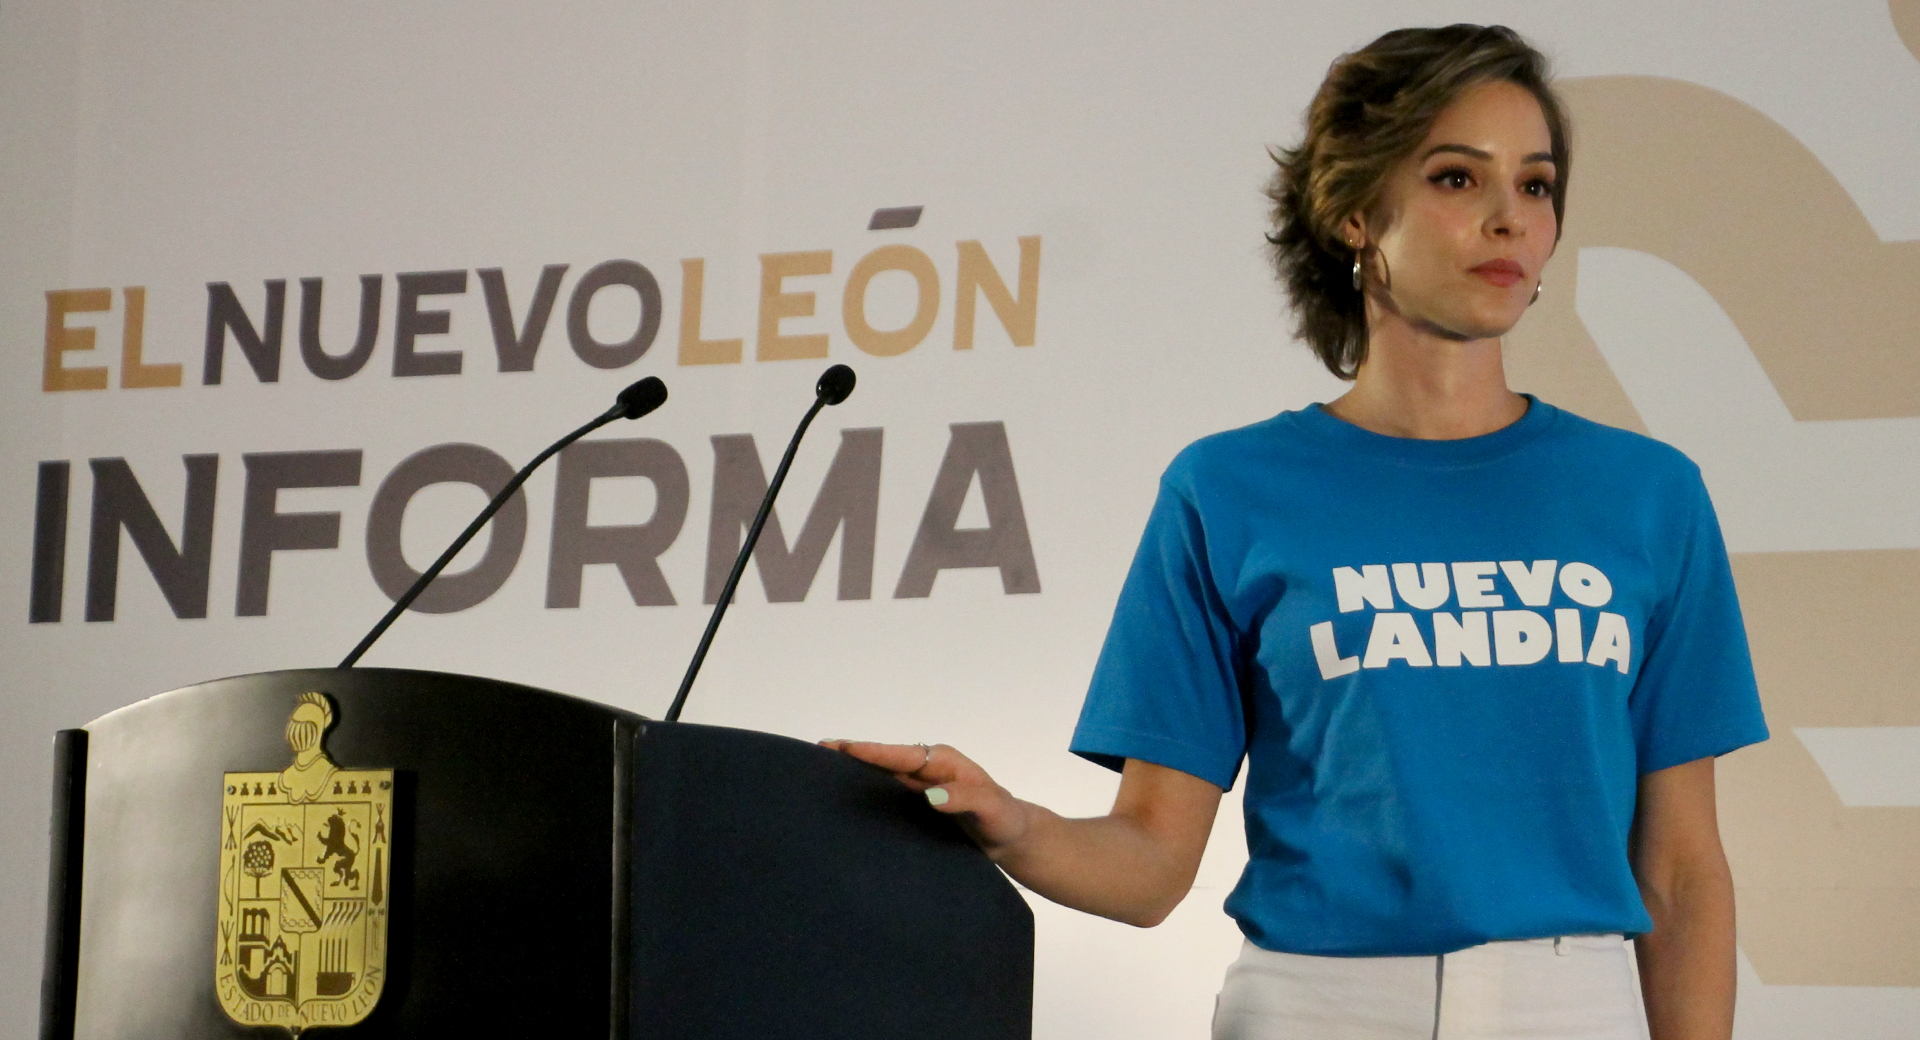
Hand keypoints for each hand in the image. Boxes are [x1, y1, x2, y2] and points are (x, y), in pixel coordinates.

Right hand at [819, 740, 1030, 853]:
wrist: (1011, 838)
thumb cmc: (1004, 820)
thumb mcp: (990, 809)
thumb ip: (965, 799)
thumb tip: (932, 795)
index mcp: (943, 762)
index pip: (900, 755)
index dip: (870, 751)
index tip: (840, 747)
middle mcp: (927, 769)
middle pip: (884, 760)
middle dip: (853, 755)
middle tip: (816, 751)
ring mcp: (920, 785)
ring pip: (882, 775)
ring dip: (855, 771)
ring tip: (820, 770)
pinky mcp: (917, 804)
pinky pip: (888, 793)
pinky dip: (866, 790)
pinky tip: (847, 798)